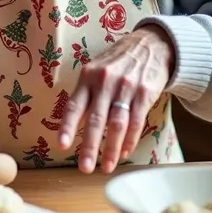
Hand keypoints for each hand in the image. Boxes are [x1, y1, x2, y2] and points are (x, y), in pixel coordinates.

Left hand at [57, 25, 174, 174]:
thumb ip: (86, 93)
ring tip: (106, 167)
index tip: (61, 145)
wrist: (151, 44)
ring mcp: (126, 87)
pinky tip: (123, 152)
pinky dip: (129, 139)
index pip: (74, 105)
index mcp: (88, 76)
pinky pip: (136, 121)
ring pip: (116, 124)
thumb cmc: (117, 61)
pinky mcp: (145, 93)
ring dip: (111, 148)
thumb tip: (72, 123)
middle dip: (89, 146)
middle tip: (84, 167)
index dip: (66, 126)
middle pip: (95, 119)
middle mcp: (104, 82)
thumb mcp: (96, 69)